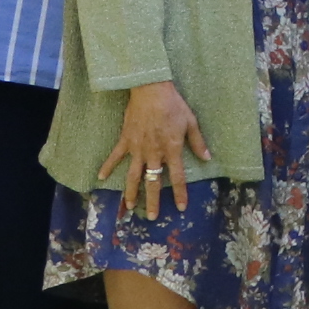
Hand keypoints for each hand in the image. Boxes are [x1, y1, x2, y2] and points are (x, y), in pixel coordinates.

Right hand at [99, 81, 209, 219]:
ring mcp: (137, 148)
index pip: (177, 177)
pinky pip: (115, 156)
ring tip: (129, 207)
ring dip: (131, 192)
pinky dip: (108, 166)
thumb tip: (207, 158)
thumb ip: (198, 142)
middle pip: (153, 182)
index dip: (180, 193)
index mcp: (172, 149)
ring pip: (134, 175)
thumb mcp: (191, 122)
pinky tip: (101, 178)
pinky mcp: (125, 140)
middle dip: (152, 201)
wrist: (151, 91)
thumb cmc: (173, 105)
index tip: (181, 207)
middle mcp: (154, 153)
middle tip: (152, 217)